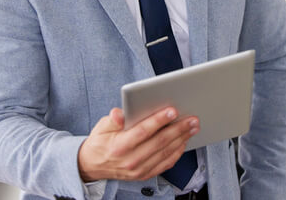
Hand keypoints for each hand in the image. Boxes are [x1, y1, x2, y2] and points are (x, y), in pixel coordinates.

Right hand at [77, 107, 198, 182]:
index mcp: (120, 145)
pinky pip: (165, 164)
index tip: (173, 110)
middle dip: (178, 129)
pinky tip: (184, 141)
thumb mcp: (101, 126)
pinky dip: (177, 152)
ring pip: (165, 153)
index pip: (143, 131)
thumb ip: (112, 119)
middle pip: (159, 142)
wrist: (93, 165)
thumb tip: (119, 113)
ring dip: (182, 139)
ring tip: (193, 127)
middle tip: (192, 119)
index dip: (159, 120)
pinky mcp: (144, 174)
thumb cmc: (100, 141)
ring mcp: (139, 169)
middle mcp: (131, 160)